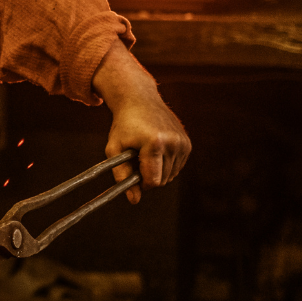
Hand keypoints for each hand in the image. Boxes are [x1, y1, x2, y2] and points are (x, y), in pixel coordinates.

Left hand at [92, 40, 191, 204]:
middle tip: (136, 160)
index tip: (132, 174)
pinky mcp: (187, 143)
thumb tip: (134, 200)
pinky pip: (177, 166)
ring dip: (158, 170)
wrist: (139, 100)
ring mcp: (183, 142)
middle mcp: (172, 143)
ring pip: (171, 175)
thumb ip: (122, 175)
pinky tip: (155, 149)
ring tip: (145, 153)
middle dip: (149, 176)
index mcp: (154, 143)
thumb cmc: (123, 125)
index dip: (141, 183)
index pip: (153, 181)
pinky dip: (166, 163)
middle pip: (163, 180)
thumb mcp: (114, 148)